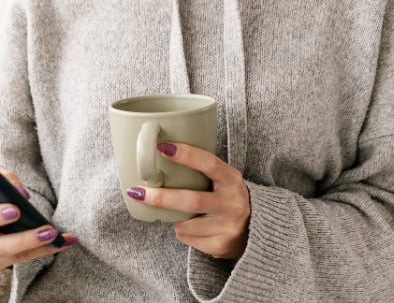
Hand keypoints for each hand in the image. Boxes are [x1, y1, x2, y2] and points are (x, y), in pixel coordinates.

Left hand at [127, 143, 250, 258]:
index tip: (162, 148)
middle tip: (136, 192)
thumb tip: (160, 156)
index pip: (209, 164)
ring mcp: (228, 227)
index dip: (186, 155)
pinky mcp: (221, 246)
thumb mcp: (224, 179)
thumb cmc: (227, 197)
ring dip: (174, 219)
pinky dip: (182, 232)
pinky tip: (194, 228)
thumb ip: (202, 170)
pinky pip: (187, 238)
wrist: (256, 230)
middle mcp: (233, 203)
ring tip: (181, 214)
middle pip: (191, 200)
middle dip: (161, 197)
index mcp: (232, 180)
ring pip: (184, 224)